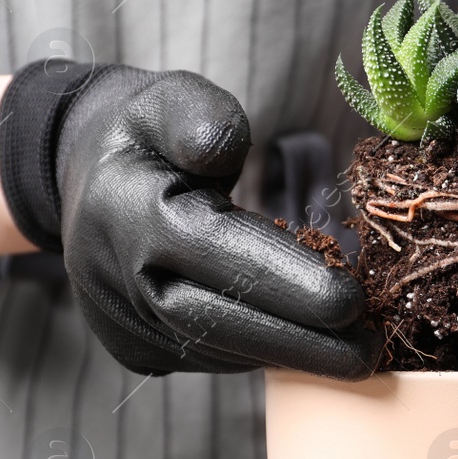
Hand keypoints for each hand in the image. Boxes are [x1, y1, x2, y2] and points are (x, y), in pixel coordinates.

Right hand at [0, 60, 378, 377]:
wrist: (86, 180)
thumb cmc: (148, 135)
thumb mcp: (169, 99)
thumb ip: (199, 115)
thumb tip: (221, 148)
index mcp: (129, 211)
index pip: (217, 253)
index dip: (286, 280)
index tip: (350, 300)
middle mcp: (118, 277)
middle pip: (219, 321)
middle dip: (301, 342)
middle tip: (371, 349)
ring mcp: (122, 322)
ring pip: (218, 350)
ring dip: (289, 354)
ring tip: (356, 348)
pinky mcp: (136, 349)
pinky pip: (209, 358)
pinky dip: (263, 353)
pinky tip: (310, 344)